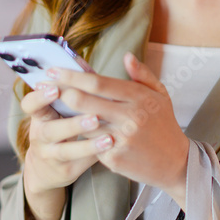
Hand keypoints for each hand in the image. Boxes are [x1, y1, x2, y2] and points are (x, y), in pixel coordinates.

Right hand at [18, 81, 114, 200]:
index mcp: (40, 116)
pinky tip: (111, 148)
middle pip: (50, 130)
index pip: (30, 105)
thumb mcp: (60, 108)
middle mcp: (41, 136)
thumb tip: (80, 61)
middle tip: (93, 115)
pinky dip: (95, 155)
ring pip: (66, 151)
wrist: (49, 166)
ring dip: (88, 144)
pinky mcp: (65, 171)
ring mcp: (51, 155)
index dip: (39, 97)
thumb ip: (72, 87)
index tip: (55, 88)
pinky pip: (80, 163)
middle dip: (72, 123)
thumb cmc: (62, 124)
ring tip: (109, 138)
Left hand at [46, 51, 190, 193]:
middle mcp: (130, 117)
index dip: (72, 75)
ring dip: (65, 114)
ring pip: (82, 123)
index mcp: (139, 97)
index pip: (98, 82)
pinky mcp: (114, 159)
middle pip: (84, 101)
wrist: (176, 163)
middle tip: (43, 85)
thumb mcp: (160, 95)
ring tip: (50, 104)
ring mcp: (120, 139)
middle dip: (60, 91)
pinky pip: (90, 144)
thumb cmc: (164, 126)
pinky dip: (80, 135)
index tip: (54, 69)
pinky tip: (68, 128)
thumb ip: (142, 75)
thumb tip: (126, 56)